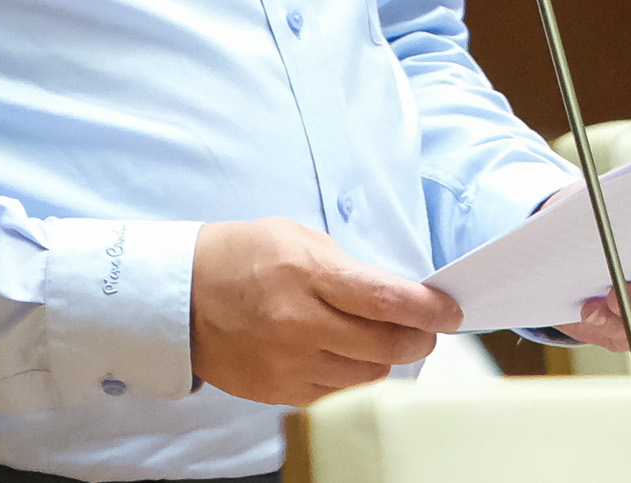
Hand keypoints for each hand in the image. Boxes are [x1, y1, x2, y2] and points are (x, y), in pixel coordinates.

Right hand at [190, 218, 462, 406]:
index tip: (450, 311)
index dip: (429, 308)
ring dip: (387, 358)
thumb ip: (347, 267)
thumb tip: (396, 296)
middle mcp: (300, 323)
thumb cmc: (240, 257)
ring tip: (380, 339)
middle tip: (424, 327)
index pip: (387, 299)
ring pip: (369, 375)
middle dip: (419, 337)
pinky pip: (339, 393)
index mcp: (306, 274)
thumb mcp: (295, 237)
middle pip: (387, 344)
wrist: (180, 296)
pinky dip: (354, 376)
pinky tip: (348, 357)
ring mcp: (289, 362)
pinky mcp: (280, 391)